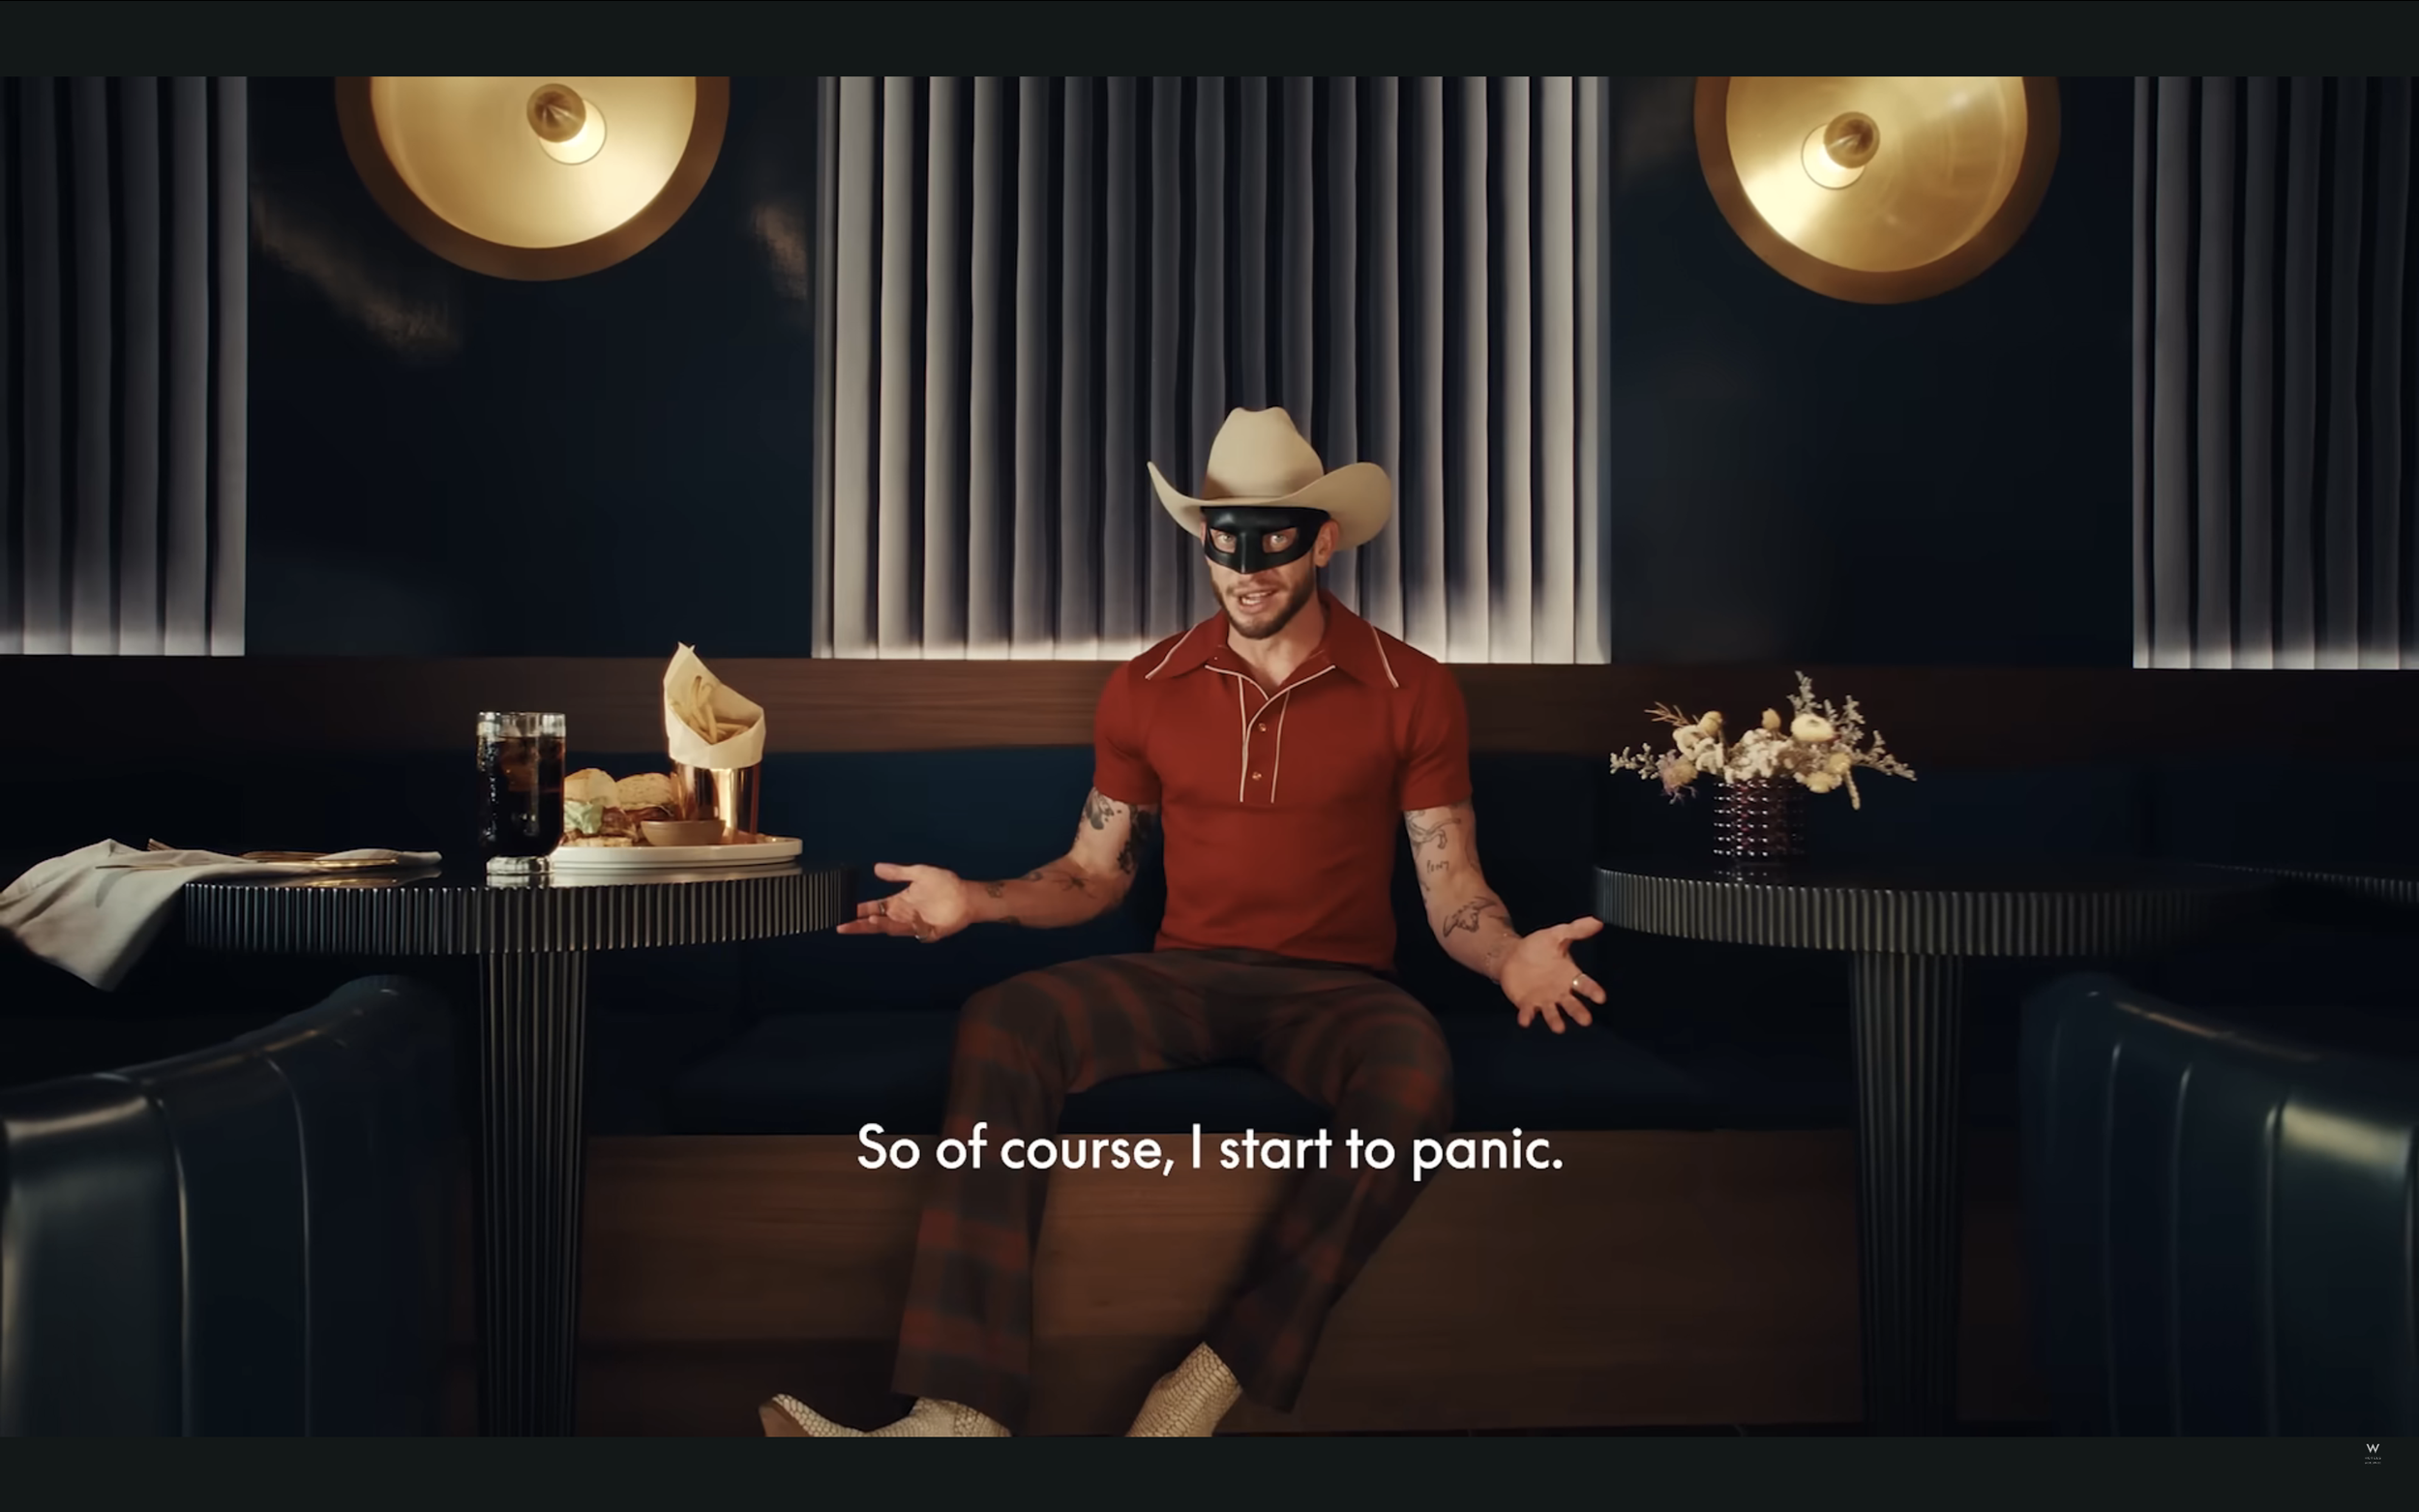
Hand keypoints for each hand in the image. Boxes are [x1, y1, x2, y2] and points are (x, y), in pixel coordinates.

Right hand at [837, 862, 972, 942]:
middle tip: (843, 926)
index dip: (859, 911)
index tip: (845, 912)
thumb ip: (898, 872)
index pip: (874, 908)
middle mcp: (903, 916)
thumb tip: (876, 868)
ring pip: (893, 928)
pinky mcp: (930, 932)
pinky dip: (911, 926)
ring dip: (882, 925)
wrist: (967, 895)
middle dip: (860, 925)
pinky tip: (905, 918)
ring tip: (869, 921)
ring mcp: (915, 925)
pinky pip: (917, 931)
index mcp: (898, 903)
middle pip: (878, 923)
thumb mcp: (918, 873)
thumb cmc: (944, 884)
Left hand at [1499, 916, 1605, 1032]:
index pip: (1585, 985)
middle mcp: (1560, 992)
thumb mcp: (1556, 935)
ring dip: (1555, 1020)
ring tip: (1559, 1028)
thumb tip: (1597, 921)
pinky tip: (1526, 1020)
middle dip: (1578, 1012)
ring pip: (1553, 1013)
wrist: (1512, 955)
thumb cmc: (1538, 948)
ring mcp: (1544, 1000)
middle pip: (1572, 1005)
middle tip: (1586, 1020)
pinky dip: (1527, 1017)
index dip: (1593, 991)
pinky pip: (1528, 1013)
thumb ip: (1576, 930)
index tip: (1601, 997)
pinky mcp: (1527, 1004)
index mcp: (1570, 976)